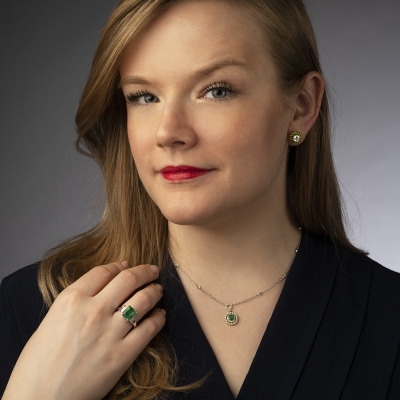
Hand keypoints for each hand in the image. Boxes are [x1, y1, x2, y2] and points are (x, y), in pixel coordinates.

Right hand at [3, 262, 165, 399]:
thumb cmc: (37, 365)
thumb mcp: (51, 320)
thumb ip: (76, 302)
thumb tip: (99, 291)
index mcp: (71, 300)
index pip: (104, 271)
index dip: (119, 265)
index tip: (126, 265)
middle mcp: (93, 311)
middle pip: (128, 279)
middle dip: (145, 271)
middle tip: (152, 270)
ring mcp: (110, 332)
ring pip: (144, 299)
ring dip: (155, 291)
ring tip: (158, 289)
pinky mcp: (122, 355)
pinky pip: (150, 328)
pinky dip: (158, 318)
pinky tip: (160, 315)